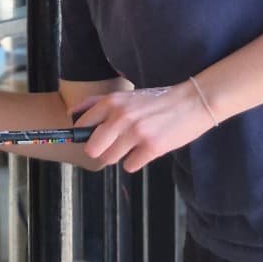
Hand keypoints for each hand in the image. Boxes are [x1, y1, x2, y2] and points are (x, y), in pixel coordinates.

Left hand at [72, 82, 216, 172]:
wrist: (191, 102)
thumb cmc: (155, 101)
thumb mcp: (124, 95)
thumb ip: (97, 104)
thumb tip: (71, 114)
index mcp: (111, 102)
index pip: (81, 126)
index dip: (85, 136)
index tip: (91, 139)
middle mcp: (120, 117)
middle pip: (92, 149)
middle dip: (100, 151)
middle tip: (112, 147)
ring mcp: (136, 133)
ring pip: (110, 159)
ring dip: (119, 156)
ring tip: (133, 145)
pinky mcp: (152, 148)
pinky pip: (130, 166)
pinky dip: (136, 161)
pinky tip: (146, 149)